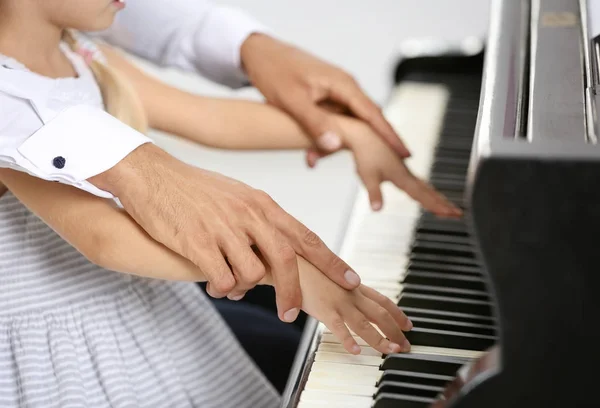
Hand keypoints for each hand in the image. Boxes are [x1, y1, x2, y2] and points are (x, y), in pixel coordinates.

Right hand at [90, 144, 361, 321]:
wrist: (150, 174)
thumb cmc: (194, 188)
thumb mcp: (236, 196)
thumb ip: (261, 220)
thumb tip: (281, 247)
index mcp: (261, 203)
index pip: (306, 235)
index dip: (331, 261)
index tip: (352, 280)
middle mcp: (248, 214)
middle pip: (286, 260)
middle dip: (292, 292)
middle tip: (289, 314)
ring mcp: (223, 227)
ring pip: (251, 274)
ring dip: (243, 289)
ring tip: (230, 286)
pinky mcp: (198, 242)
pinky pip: (223, 279)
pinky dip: (222, 289)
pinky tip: (213, 284)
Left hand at [240, 34, 409, 162]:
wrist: (259, 53)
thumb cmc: (274, 70)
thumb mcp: (292, 100)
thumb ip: (315, 122)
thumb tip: (335, 145)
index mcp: (343, 85)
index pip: (374, 114)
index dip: (390, 136)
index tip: (404, 154)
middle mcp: (344, 88)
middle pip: (365, 122)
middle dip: (367, 146)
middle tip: (373, 168)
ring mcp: (335, 93)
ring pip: (346, 125)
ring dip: (335, 145)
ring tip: (313, 159)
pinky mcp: (324, 99)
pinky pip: (333, 122)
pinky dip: (324, 138)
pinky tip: (309, 152)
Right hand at [296, 256, 412, 354]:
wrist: (289, 259)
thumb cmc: (306, 267)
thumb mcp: (330, 276)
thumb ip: (341, 287)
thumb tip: (350, 296)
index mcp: (352, 285)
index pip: (382, 300)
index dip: (398, 313)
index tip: (408, 324)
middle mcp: (350, 292)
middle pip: (380, 313)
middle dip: (396, 330)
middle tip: (406, 345)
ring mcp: (338, 301)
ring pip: (365, 323)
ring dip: (380, 338)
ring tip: (391, 350)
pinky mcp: (323, 308)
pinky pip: (338, 327)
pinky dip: (348, 340)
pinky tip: (356, 351)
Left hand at [339, 116, 460, 215]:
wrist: (364, 135)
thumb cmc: (365, 153)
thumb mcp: (367, 177)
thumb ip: (374, 194)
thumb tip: (376, 208)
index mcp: (401, 177)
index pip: (423, 196)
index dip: (437, 206)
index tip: (451, 214)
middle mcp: (406, 174)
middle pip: (429, 192)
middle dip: (443, 204)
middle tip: (458, 214)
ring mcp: (405, 171)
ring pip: (425, 187)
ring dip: (437, 197)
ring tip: (448, 207)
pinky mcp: (400, 168)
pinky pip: (418, 182)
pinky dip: (426, 190)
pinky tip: (426, 193)